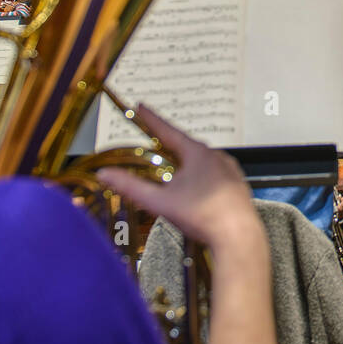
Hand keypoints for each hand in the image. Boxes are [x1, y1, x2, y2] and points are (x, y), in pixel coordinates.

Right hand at [97, 104, 261, 250]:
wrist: (238, 237)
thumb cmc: (201, 216)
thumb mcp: (160, 201)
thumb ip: (131, 187)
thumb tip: (105, 174)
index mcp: (197, 154)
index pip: (168, 131)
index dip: (151, 119)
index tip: (140, 106)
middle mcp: (216, 156)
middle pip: (185, 146)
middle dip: (168, 143)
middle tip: (152, 137)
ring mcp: (229, 170)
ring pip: (201, 161)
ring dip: (184, 161)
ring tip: (170, 165)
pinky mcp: (236, 186)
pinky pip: (213, 174)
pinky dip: (199, 175)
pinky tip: (193, 187)